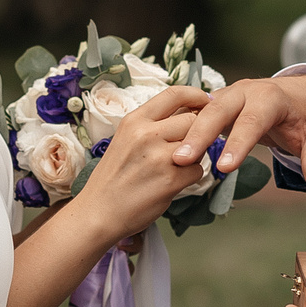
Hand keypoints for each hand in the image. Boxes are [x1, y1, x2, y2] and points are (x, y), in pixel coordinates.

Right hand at [73, 87, 213, 242]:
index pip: (174, 94)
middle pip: (192, 120)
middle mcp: (147, 134)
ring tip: (174, 167)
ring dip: (194, 156)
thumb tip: (187, 114)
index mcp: (135, 121)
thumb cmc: (113, 178)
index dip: (196, 95)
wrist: (98, 212)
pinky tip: (171, 183)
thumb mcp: (125, 140)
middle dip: (197, 132)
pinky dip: (190, 177)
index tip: (207, 101)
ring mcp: (159, 157)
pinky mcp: (170, 180)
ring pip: (199, 145)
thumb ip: (153, 126)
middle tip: (189, 145)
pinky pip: (197, 170)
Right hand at [171, 73, 305, 191]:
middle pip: (218, 109)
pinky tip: (170, 149)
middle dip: (200, 133)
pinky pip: (197, 112)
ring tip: (172, 158)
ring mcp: (228, 94)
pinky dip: (184, 128)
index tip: (225, 167)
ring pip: (202, 110)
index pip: (253, 120)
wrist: (300, 94)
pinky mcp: (217, 103)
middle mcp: (246, 91)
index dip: (238, 143)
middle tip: (183, 159)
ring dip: (186, 132)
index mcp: (271, 97)